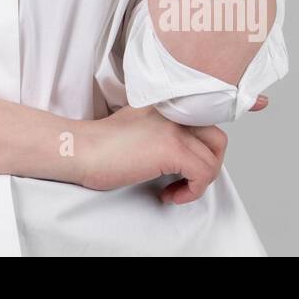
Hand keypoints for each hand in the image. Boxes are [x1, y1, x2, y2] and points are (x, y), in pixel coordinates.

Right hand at [75, 105, 227, 203]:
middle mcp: (173, 111)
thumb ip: (162, 128)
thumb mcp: (138, 124)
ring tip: (175, 189)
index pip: (204, 123)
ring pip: (213, 160)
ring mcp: (174, 129)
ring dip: (198, 183)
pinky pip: (203, 175)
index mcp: (166, 104)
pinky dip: (192, 192)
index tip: (185, 167)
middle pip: (217, 140)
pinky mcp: (172, 149)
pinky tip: (169, 194)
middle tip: (188, 179)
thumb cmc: (100, 144)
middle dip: (208, 166)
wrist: (81, 149)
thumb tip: (181, 150)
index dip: (200, 150)